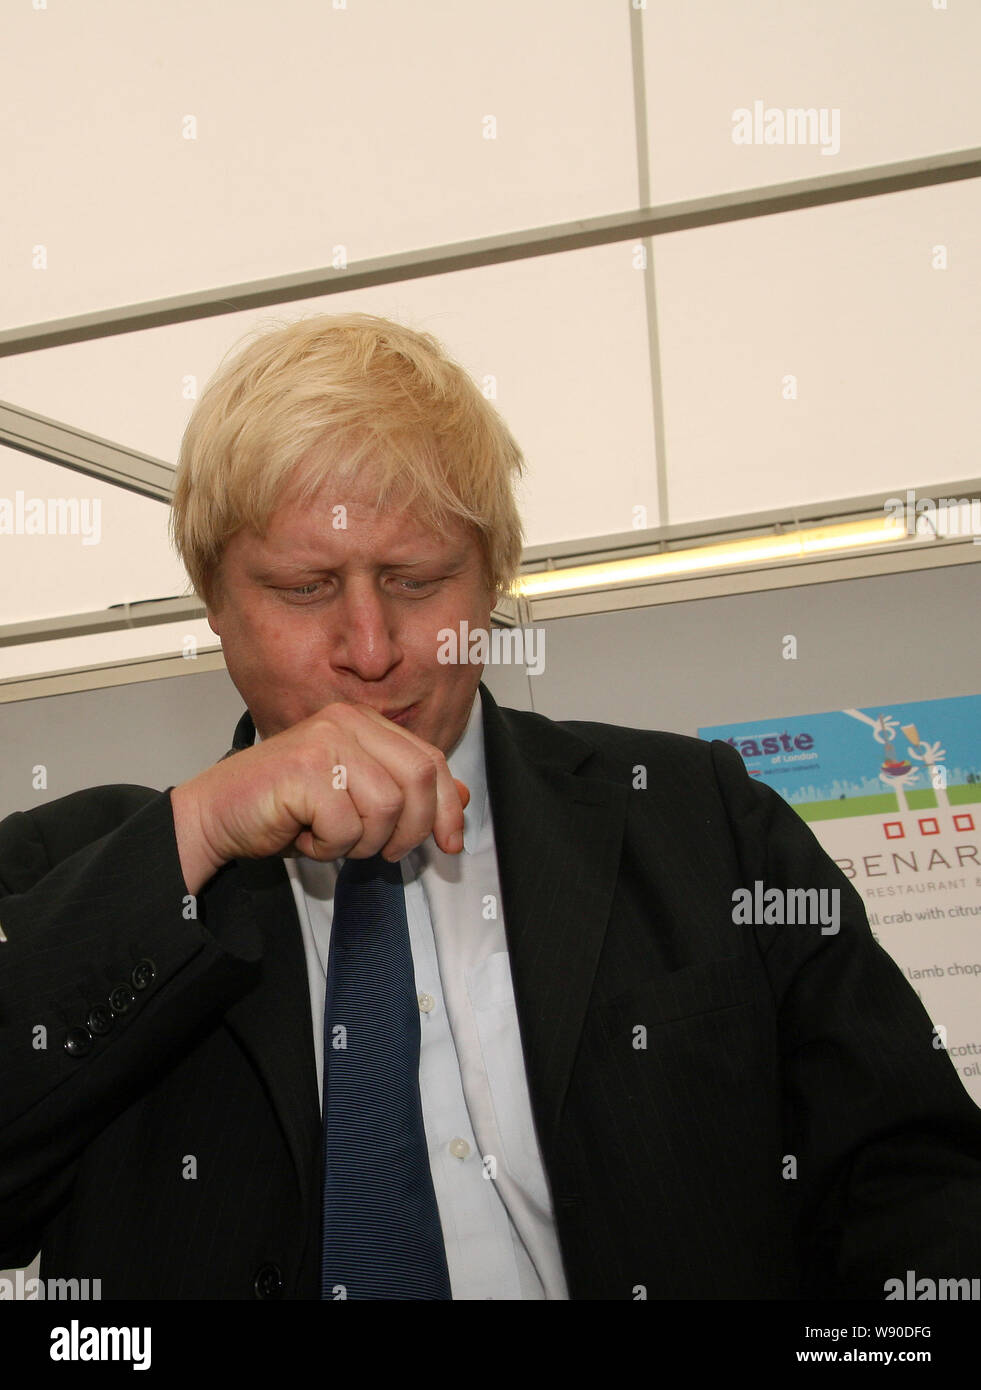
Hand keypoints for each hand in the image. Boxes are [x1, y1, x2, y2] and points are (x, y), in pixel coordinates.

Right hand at [171, 703, 469, 893]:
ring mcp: (325, 743)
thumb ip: (404, 790)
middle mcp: (346, 722)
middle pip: (418, 780)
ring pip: (386, 807)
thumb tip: (461, 797)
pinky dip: (329, 847)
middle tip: (384, 851)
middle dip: (411, 829)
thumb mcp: (355, 796)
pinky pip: (347, 826)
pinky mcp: (304, 771)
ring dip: (362, 840)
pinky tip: (305, 836)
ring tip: (329, 836)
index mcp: (363, 721)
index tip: (450, 841)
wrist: (217, 813)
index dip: (446, 806)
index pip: (430, 760)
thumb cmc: (284, 807)